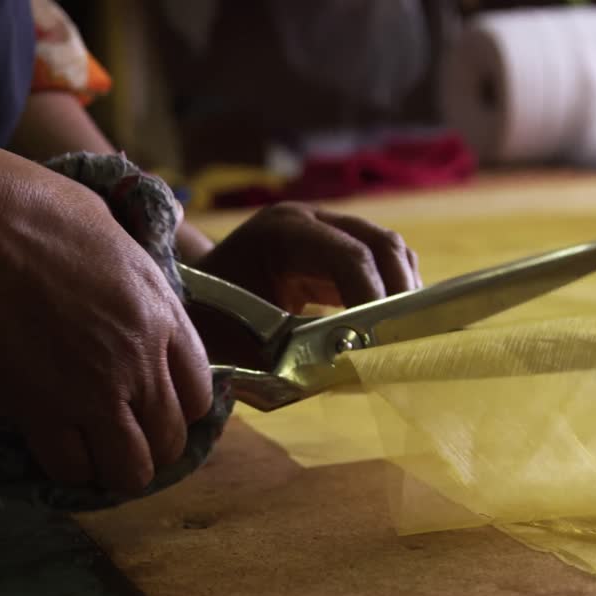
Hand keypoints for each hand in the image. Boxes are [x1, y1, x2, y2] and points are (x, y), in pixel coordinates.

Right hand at [0, 148, 212, 493]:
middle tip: (117, 432)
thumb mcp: (112, 230)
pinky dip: (65, 467)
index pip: (200, 395)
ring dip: (112, 468)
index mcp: (161, 313)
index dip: (176, 408)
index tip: (151, 404)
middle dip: (148, 445)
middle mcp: (139, 361)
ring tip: (90, 449)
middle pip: (170, 442)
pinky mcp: (40, 412)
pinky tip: (53, 444)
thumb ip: (134, 276)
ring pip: (129, 472)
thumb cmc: (30, 206)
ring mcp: (93, 392)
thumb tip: (134, 289)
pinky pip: (71, 470)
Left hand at [189, 202, 421, 365]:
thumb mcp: (237, 345)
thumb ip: (288, 361)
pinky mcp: (338, 246)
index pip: (349, 256)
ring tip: (402, 338)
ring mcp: (326, 227)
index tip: (382, 344)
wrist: (189, 297)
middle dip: (399, 295)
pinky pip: (382, 263)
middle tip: (405, 344)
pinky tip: (390, 329)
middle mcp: (309, 220)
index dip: (374, 299)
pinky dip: (393, 293)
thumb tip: (349, 374)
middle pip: (381, 244)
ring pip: (390, 250)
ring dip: (403, 294)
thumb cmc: (207, 321)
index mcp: (280, 232)